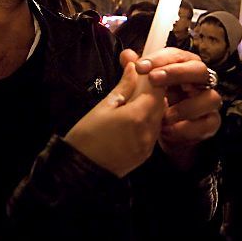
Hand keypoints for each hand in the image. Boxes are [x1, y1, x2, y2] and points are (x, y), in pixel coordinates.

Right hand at [63, 61, 165, 177]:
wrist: (81, 172)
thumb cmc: (86, 138)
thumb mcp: (103, 106)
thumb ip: (123, 86)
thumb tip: (133, 68)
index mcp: (138, 116)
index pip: (157, 89)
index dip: (151, 78)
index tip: (141, 72)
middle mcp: (148, 131)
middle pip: (161, 103)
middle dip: (151, 91)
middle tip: (135, 83)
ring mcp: (148, 144)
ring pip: (158, 117)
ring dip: (150, 106)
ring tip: (131, 101)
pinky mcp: (145, 154)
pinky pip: (153, 131)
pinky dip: (147, 121)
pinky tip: (132, 118)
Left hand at [121, 48, 221, 170]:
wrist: (163, 136)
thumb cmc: (155, 106)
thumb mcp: (142, 91)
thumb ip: (136, 73)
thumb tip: (127, 55)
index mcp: (183, 67)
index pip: (177, 55)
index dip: (160, 59)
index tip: (140, 67)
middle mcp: (200, 82)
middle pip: (199, 69)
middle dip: (176, 73)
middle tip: (153, 80)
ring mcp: (208, 102)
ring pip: (211, 97)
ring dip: (185, 107)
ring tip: (163, 116)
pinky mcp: (211, 123)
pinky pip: (209, 123)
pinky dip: (188, 128)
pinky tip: (169, 131)